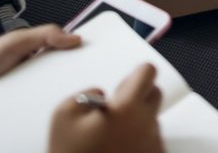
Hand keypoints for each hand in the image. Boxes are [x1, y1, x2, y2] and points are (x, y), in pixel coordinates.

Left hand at [0, 25, 80, 102]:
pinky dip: (45, 107)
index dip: (79, 52)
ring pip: (52, 90)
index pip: (64, 50)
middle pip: (62, 72)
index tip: (94, 56)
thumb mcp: (16, 41)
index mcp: (37, 49)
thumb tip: (75, 37)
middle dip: (72, 76)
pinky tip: (52, 110)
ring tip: (70, 98)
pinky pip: (39, 105)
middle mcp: (35, 68)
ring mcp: (28, 87)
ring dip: (58, 93)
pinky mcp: (22, 105)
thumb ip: (44, 35)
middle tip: (83, 81)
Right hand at [48, 64, 164, 152]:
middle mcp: (146, 124)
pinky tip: (118, 149)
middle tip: (117, 107)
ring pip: (152, 119)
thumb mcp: (63, 115)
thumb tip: (103, 94)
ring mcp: (153, 144)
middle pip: (155, 93)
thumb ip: (86, 93)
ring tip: (112, 135)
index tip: (125, 83)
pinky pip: (151, 141)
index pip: (148, 72)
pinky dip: (138, 141)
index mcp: (127, 108)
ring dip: (137, 120)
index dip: (136, 73)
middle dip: (138, 95)